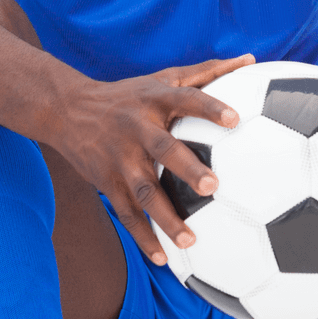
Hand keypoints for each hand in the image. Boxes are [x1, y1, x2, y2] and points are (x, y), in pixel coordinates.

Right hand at [50, 55, 254, 263]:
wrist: (67, 110)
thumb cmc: (129, 95)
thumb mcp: (162, 78)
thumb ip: (207, 71)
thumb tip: (250, 58)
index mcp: (154, 100)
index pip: (185, 99)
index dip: (209, 107)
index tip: (235, 118)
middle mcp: (136, 129)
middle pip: (162, 149)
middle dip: (186, 168)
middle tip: (213, 187)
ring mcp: (119, 159)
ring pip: (142, 191)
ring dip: (165, 217)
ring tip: (191, 240)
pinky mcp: (106, 183)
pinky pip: (125, 214)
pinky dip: (143, 238)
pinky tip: (164, 260)